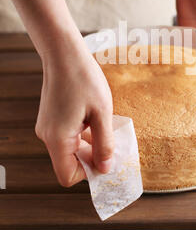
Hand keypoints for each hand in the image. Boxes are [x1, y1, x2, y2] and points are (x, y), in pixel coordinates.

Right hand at [35, 47, 113, 186]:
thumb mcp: (102, 113)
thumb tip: (105, 168)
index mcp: (57, 138)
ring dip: (89, 144)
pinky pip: (68, 136)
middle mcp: (48, 136)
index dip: (89, 172)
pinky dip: (83, 134)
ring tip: (106, 127)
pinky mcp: (51, 118)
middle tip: (113, 143)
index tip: (108, 158)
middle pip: (69, 163)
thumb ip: (104, 144)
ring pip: (70, 149)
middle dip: (92, 157)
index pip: (68, 176)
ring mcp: (48, 126)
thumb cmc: (83, 79)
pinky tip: (96, 118)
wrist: (64, 53)